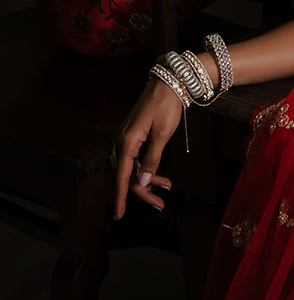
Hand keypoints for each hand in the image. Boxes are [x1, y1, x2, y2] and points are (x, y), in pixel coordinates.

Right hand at [112, 80, 178, 219]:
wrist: (167, 83)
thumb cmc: (166, 107)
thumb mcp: (162, 135)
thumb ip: (152, 160)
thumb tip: (144, 182)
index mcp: (126, 142)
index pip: (122, 177)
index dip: (121, 197)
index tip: (119, 215)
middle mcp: (121, 141)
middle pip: (127, 175)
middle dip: (142, 191)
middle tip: (160, 204)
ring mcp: (126, 138)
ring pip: (132, 168)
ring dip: (148, 181)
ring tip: (166, 190)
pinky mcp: (133, 136)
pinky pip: (136, 159)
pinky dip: (148, 169)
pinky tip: (162, 178)